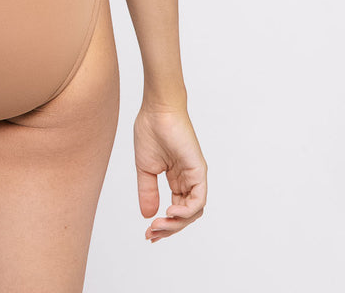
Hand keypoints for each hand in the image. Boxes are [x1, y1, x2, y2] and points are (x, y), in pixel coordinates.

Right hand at [133, 102, 206, 242]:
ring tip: (158, 225)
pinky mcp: (199, 171)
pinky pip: (198, 200)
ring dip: (176, 224)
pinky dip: (185, 212)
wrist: (157, 110)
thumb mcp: (145, 168)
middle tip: (152, 234)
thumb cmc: (151, 131)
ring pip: (193, 212)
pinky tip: (169, 213)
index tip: (148, 233)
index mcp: (177, 179)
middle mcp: (188, 180)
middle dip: (168, 229)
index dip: (164, 225)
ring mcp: (195, 176)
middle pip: (185, 215)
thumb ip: (148, 192)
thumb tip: (148, 215)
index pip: (176, 210)